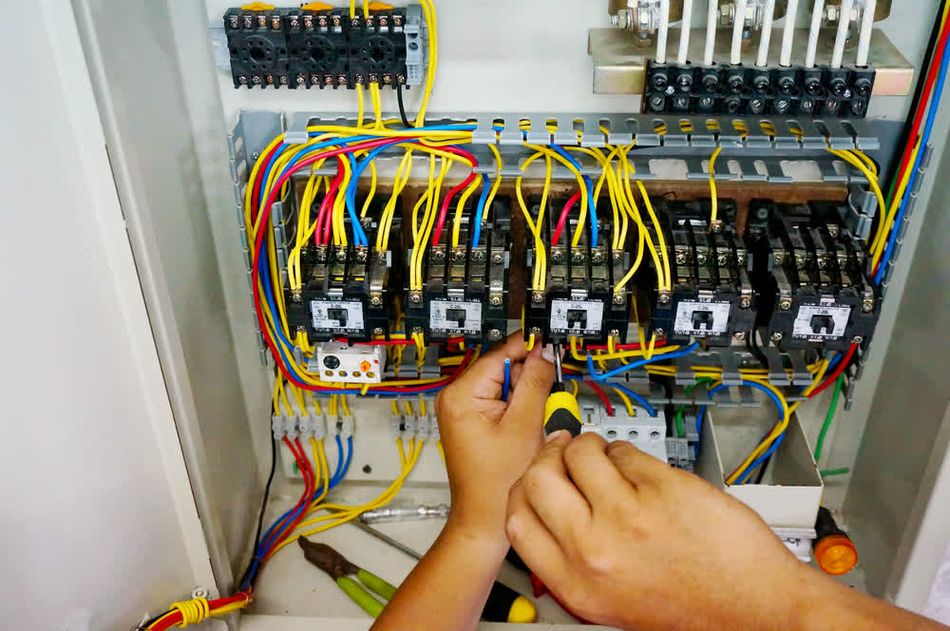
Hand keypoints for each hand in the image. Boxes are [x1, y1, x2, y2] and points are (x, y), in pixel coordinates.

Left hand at [435, 333, 553, 544]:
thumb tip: (542, 352)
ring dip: (527, 397)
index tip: (551, 341)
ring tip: (532, 424)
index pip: (499, 353)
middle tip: (546, 400)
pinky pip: (503, 403)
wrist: (486, 519)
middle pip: (503, 368)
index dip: (528, 348)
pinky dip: (520, 410)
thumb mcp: (524, 426)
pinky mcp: (474, 421)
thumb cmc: (498, 484)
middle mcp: (456, 398)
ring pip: (506, 386)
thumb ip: (535, 383)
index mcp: (460, 394)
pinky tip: (526, 429)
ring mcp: (464, 410)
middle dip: (529, 380)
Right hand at [505, 433, 805, 629]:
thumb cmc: (690, 608)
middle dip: (550, 457)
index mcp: (575, 583)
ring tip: (609, 460)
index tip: (535, 474)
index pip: (517, 518)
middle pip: (537, 477)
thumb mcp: (609, 601)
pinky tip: (644, 471)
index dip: (521, 488)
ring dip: (590, 447)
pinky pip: (627, 452)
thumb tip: (547, 505)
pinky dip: (630, 454)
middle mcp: (595, 550)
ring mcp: (628, 516)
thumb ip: (572, 557)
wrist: (754, 607)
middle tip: (564, 453)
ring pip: (581, 452)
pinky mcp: (662, 488)